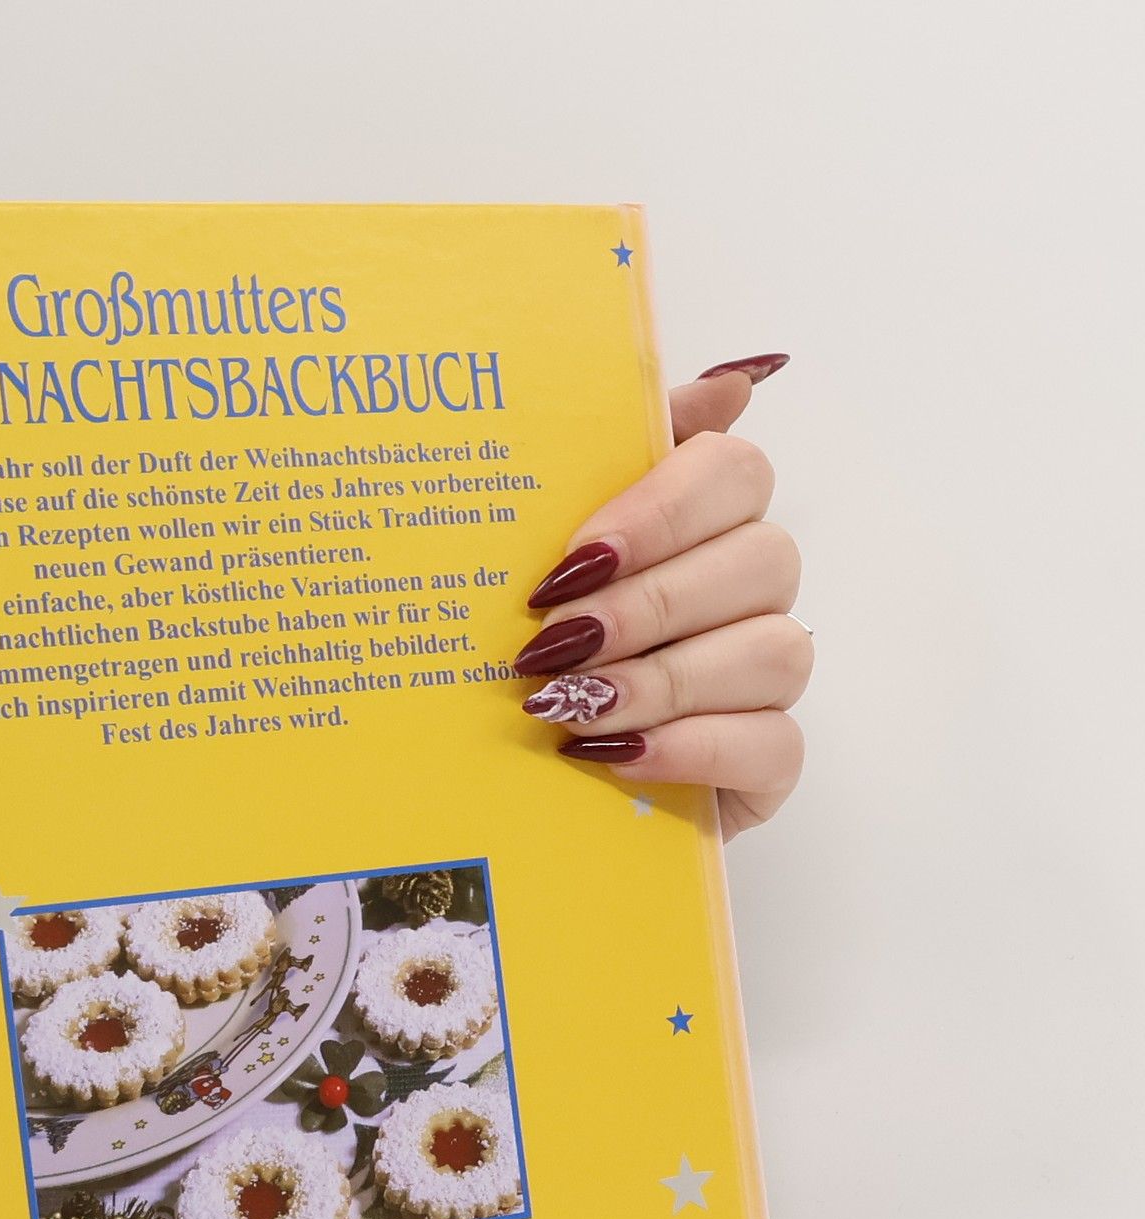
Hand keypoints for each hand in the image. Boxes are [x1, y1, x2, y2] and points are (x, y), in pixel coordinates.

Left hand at [515, 355, 808, 837]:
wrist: (512, 767)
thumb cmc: (534, 644)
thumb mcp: (539, 544)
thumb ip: (610, 454)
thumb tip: (731, 383)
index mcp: (701, 520)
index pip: (734, 472)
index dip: (662, 510)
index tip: (573, 558)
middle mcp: (748, 588)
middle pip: (761, 558)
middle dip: (648, 606)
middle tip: (554, 643)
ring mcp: (765, 676)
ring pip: (774, 651)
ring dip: (663, 680)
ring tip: (572, 708)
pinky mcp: (768, 759)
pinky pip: (773, 742)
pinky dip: (691, 747)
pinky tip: (616, 752)